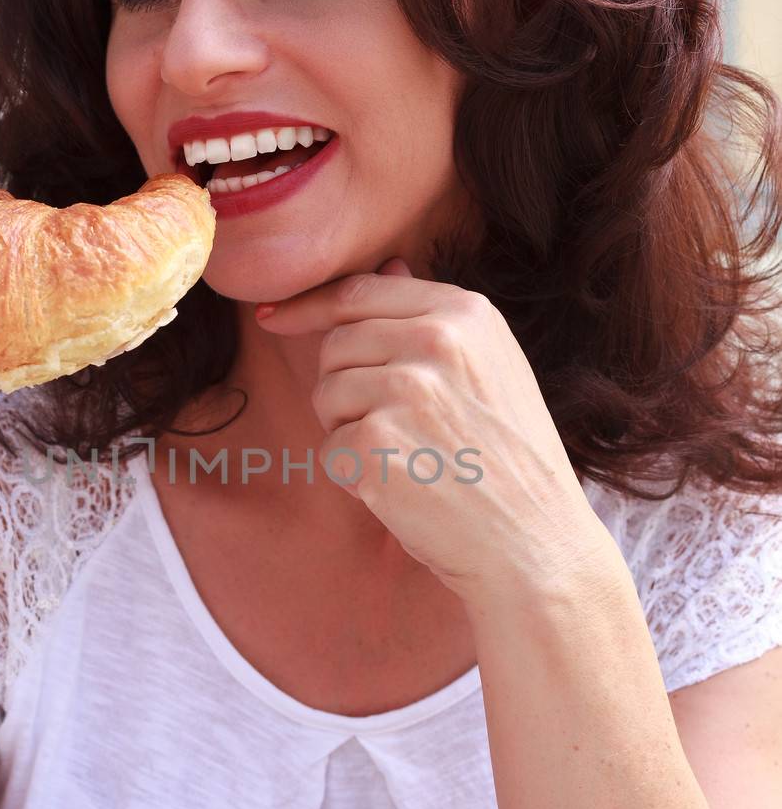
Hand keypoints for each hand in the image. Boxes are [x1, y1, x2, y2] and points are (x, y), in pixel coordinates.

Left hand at [256, 256, 610, 606]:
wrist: (534, 543)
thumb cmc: (510, 462)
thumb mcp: (492, 369)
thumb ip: (435, 319)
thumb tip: (388, 264)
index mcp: (466, 314)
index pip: (360, 293)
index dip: (309, 306)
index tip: (274, 318)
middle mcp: (436, 341)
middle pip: (336, 346)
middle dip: (345, 388)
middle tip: (395, 432)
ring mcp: (405, 391)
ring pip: (326, 395)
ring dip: (348, 432)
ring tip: (406, 460)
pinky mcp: (376, 444)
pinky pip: (329, 449)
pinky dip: (352, 476)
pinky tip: (400, 489)